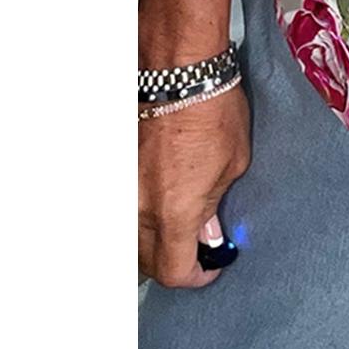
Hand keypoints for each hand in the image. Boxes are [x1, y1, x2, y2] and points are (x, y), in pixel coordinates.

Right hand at [138, 88, 251, 287]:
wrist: (179, 72)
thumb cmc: (213, 112)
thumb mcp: (232, 165)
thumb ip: (213, 206)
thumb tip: (206, 233)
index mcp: (173, 213)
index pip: (174, 271)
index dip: (196, 276)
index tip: (212, 266)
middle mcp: (139, 208)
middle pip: (145, 262)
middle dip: (172, 263)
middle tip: (197, 249)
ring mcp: (122, 190)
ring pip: (129, 238)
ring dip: (151, 242)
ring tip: (177, 227)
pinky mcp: (116, 172)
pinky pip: (124, 208)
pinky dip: (138, 215)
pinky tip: (157, 202)